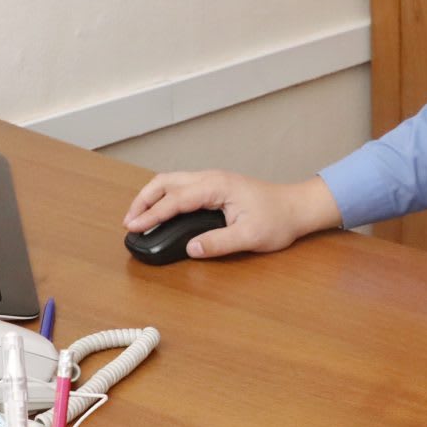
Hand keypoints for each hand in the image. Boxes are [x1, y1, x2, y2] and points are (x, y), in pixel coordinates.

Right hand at [122, 170, 343, 258]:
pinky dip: (164, 196)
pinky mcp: (215, 187)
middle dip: (143, 199)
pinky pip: (181, 186)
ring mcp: (212, 180)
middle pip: (166, 181)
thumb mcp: (250, 237)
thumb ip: (219, 243)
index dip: (151, 214)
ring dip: (151, 196)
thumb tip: (190, 248)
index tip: (134, 226)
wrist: (297, 207)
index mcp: (216, 186)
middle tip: (129, 222)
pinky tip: (160, 210)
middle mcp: (211, 178)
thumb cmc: (278, 220)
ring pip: (172, 181)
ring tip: (138, 217)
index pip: (175, 199)